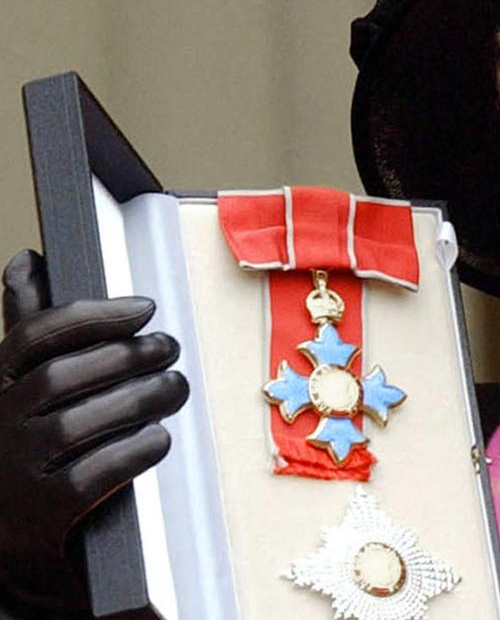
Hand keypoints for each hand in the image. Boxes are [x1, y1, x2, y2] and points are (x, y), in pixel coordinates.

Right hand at [0, 250, 187, 616]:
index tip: (144, 308)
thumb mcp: (17, 386)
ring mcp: (10, 475)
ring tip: (175, 387)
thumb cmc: (24, 452)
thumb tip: (29, 259)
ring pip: (78, 424)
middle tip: (170, 348)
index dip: (94, 316)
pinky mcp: (38, 519)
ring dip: (139, 399)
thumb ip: (30, 328)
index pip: (33, 338)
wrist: (8, 548)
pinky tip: (158, 438)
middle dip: (127, 356)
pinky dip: (132, 451)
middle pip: (63, 378)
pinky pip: (91, 475)